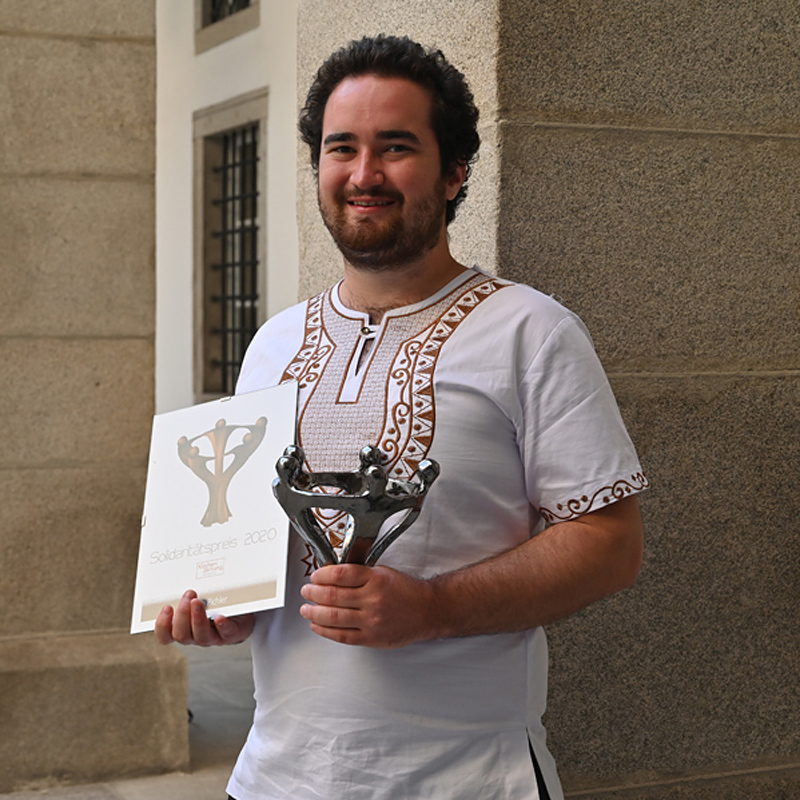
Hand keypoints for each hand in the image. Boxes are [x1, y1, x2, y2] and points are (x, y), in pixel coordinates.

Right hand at [154, 589, 254, 645]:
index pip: (165, 636)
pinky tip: (220, 616)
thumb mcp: (198, 597)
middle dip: (182, 614)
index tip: (167, 607)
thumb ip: (186, 591)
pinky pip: (226, 632)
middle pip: (181, 634)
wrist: (241, 615)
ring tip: (198, 601)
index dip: (162, 625)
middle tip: (188, 594)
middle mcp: (195, 636)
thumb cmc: (214, 604)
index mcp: (183, 629)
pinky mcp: (231, 634)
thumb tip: (178, 569)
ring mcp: (213, 637)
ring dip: (198, 618)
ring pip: (201, 636)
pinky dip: (222, 625)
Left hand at [299, 564, 437, 647]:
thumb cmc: (406, 590)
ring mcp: (371, 620)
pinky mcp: (371, 638)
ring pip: (333, 616)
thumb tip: (331, 574)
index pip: (340, 574)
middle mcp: (373, 599)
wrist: (428, 610)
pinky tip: (317, 625)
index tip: (315, 576)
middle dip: (313, 593)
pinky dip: (325, 631)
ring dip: (314, 612)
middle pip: (332, 595)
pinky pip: (342, 636)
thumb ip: (360, 573)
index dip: (321, 575)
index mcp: (375, 578)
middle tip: (306, 591)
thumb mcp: (384, 572)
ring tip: (306, 609)